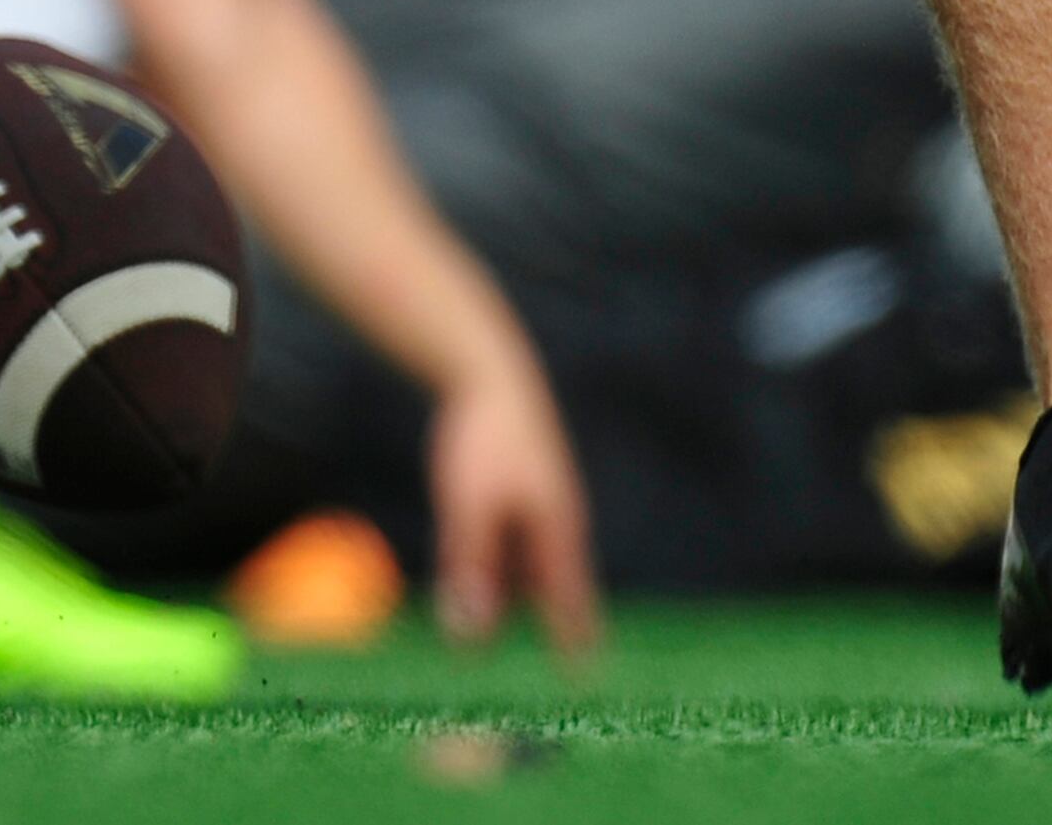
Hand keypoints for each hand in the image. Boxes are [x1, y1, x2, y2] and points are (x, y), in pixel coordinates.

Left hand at [427, 357, 598, 656]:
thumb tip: (470, 633)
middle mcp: (556, 521)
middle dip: (539, 617)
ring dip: (507, 584)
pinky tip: (475, 542)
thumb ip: (471, 570)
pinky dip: (496, 554)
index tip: (582, 678)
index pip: (571, 600)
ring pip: (525, 562)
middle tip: (541, 646)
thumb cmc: (484, 440)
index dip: (576, 640)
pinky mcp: (522, 487)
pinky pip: (512, 538)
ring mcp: (542, 502)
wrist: (488, 372)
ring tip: (491, 587)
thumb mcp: (469, 510)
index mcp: (557, 530)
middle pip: (546, 587)